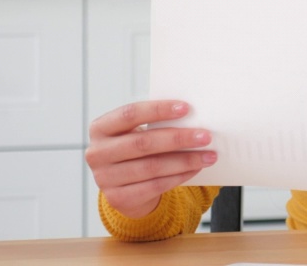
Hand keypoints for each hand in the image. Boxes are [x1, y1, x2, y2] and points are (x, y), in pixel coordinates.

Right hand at [85, 100, 216, 218]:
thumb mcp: (133, 132)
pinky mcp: (117, 198)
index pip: (129, 114)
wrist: (120, 185)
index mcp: (100, 128)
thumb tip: (192, 118)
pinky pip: (155, 186)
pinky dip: (179, 176)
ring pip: (152, 167)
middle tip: (205, 136)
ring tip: (208, 155)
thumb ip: (153, 124)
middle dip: (178, 138)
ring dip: (184, 160)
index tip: (186, 108)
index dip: (158, 110)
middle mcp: (97, 153)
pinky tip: (195, 169)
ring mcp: (104, 178)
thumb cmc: (133, 149)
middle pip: (143, 143)